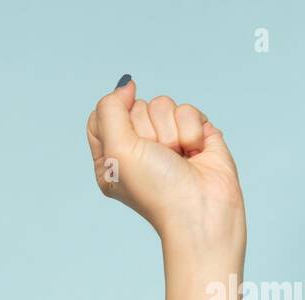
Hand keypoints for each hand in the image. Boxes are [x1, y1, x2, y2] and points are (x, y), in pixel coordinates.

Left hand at [86, 77, 243, 249]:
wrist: (201, 208)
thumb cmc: (156, 189)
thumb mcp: (116, 150)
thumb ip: (110, 111)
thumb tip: (125, 86)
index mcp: (110, 157)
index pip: (103, 115)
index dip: (117, 116)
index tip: (129, 136)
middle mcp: (137, 148)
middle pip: (136, 106)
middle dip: (148, 129)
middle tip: (157, 156)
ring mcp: (167, 140)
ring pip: (163, 105)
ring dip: (171, 132)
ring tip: (177, 156)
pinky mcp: (194, 134)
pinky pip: (188, 110)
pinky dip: (192, 131)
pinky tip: (195, 153)